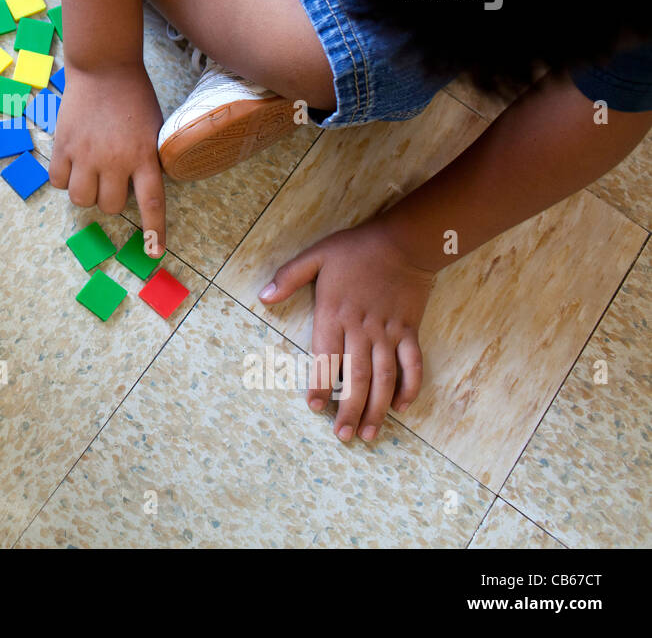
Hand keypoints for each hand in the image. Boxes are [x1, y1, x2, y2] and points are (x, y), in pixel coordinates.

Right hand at [50, 63, 167, 250]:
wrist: (104, 68)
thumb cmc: (134, 98)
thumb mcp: (154, 129)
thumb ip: (149, 160)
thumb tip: (142, 189)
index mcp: (144, 156)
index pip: (152, 203)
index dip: (154, 230)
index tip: (154, 250)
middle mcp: (115, 160)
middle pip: (111, 207)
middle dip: (112, 200)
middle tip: (112, 181)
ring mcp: (86, 154)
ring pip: (83, 200)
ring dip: (88, 194)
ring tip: (91, 177)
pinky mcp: (64, 145)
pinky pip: (59, 181)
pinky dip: (66, 180)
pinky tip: (73, 165)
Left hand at [259, 223, 434, 442]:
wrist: (403, 241)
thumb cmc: (355, 249)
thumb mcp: (316, 256)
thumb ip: (289, 276)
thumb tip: (263, 296)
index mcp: (335, 313)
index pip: (325, 357)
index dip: (319, 384)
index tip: (314, 407)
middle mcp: (362, 328)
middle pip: (356, 376)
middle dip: (348, 408)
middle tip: (342, 436)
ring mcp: (388, 332)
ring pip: (384, 377)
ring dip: (377, 408)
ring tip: (368, 433)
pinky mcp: (410, 331)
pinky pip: (412, 364)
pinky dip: (410, 387)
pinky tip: (402, 407)